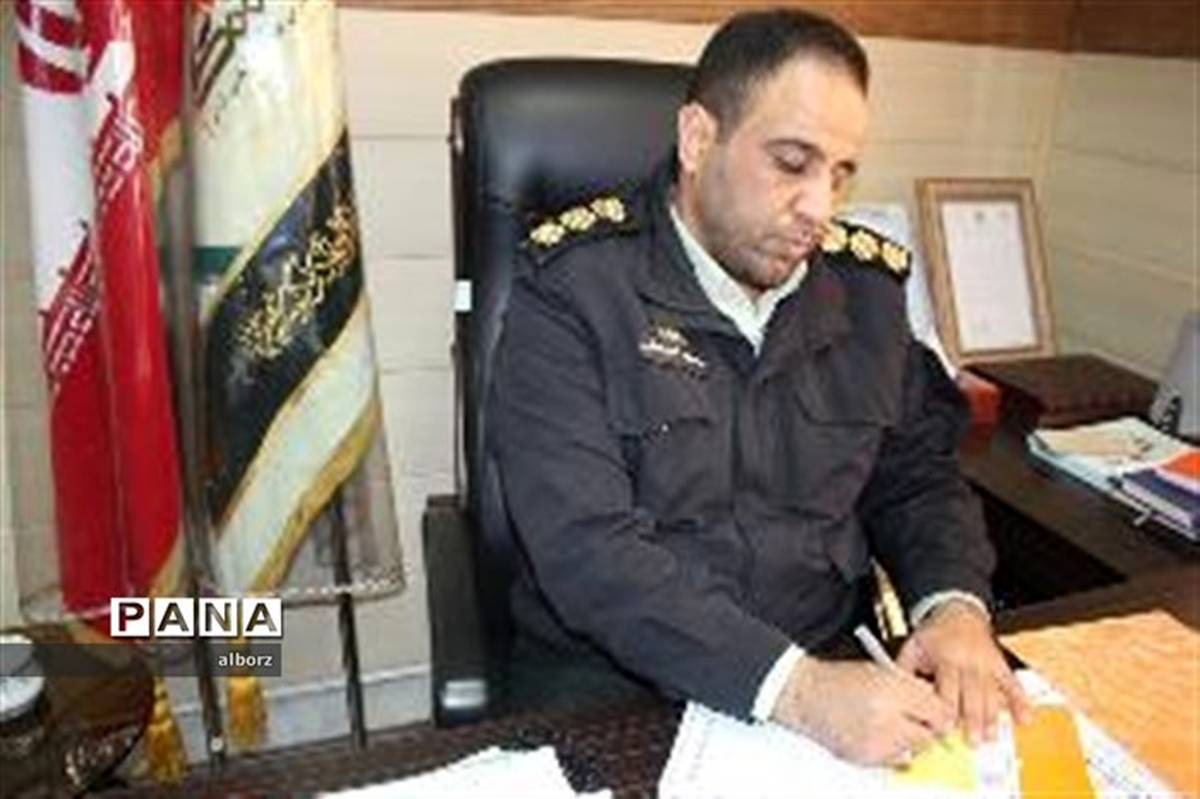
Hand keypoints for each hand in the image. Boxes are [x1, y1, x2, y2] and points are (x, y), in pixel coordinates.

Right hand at [770, 657, 954, 765]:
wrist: (807, 695)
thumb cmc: (841, 679)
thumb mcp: (884, 672)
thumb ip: (916, 688)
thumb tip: (941, 708)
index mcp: (892, 692)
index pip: (939, 713)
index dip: (939, 711)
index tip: (936, 710)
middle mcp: (885, 720)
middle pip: (929, 736)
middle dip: (924, 727)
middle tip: (910, 715)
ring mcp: (875, 743)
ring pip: (913, 750)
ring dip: (909, 739)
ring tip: (889, 722)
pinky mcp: (866, 759)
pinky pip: (895, 760)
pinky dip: (892, 750)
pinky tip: (877, 733)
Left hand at [896, 600, 1029, 743]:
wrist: (958, 611)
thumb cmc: (934, 633)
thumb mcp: (913, 646)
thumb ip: (904, 670)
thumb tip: (895, 694)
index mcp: (945, 656)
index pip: (947, 687)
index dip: (946, 709)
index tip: (944, 728)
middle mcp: (968, 660)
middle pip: (972, 694)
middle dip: (972, 719)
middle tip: (972, 741)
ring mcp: (986, 663)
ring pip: (992, 693)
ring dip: (992, 717)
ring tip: (991, 737)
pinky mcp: (999, 664)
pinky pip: (1012, 683)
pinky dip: (1020, 701)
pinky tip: (1024, 718)